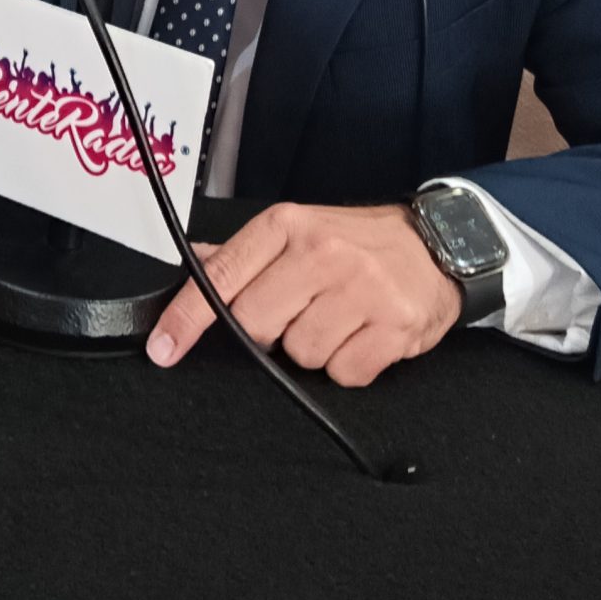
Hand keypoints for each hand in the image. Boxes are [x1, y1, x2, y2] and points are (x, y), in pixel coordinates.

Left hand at [146, 201, 461, 387]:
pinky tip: (363, 335)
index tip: (164, 348)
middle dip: (268, 332)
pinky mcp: (394, 325)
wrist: (436, 244)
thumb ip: (242, 254)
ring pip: (302, 354)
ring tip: (339, 318)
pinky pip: (345, 373)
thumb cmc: (358, 241)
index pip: (222, 277)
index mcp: (288, 226)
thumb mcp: (298, 230)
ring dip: (314, 349)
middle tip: (297, 312)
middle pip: (255, 325)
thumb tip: (193, 264)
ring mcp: (361, 289)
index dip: (187, 318)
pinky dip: (350, 365)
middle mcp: (322, 253)